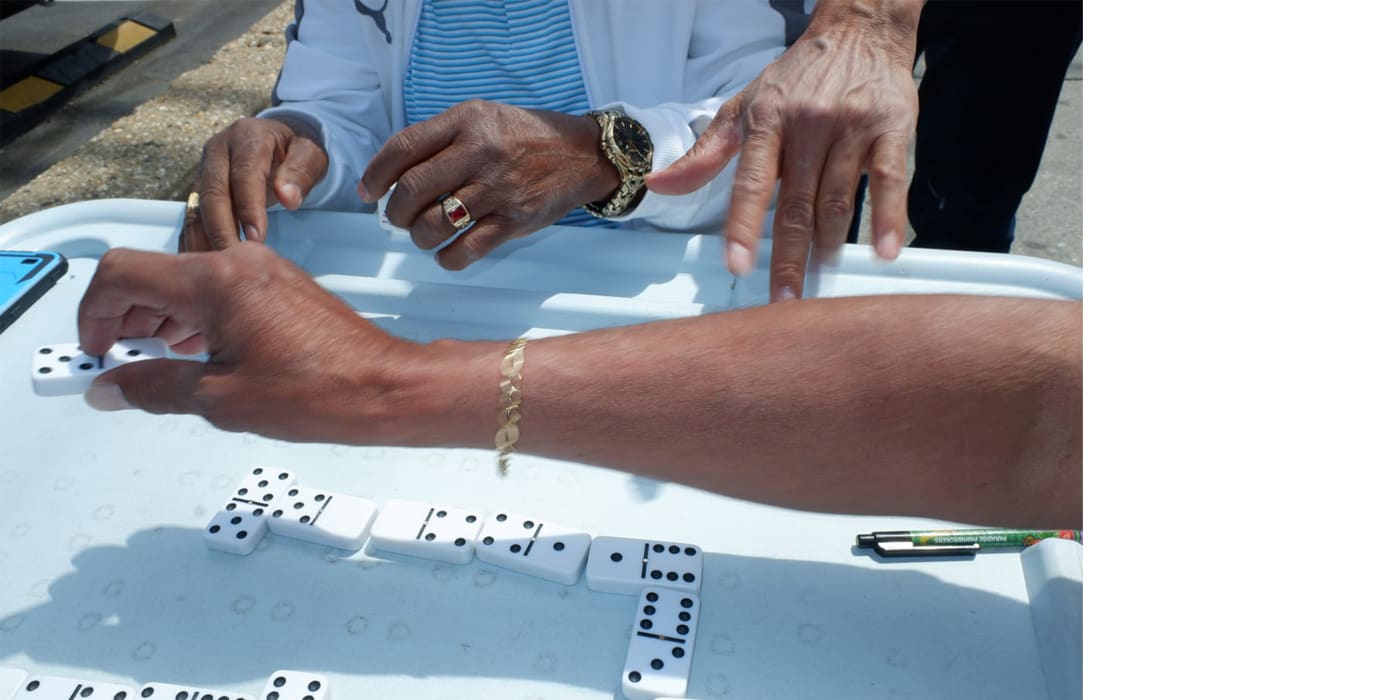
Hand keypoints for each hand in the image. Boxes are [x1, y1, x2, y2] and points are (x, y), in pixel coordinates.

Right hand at [78, 245, 439, 444]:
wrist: (387, 387)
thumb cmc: (322, 391)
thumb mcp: (221, 399)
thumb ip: (154, 388)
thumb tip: (110, 387)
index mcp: (216, 280)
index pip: (122, 273)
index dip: (93, 313)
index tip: (95, 352)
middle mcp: (239, 262)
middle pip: (151, 273)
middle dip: (124, 317)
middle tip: (119, 362)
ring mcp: (262, 270)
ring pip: (184, 280)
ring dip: (159, 318)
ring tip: (158, 364)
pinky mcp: (280, 285)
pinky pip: (218, 289)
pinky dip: (195, 317)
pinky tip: (199, 355)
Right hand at [181, 116, 328, 251]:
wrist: (280, 141)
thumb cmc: (297, 150)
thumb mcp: (311, 154)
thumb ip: (301, 173)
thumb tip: (288, 197)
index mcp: (247, 137)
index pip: (244, 174)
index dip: (248, 207)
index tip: (257, 238)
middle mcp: (219, 149)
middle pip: (212, 193)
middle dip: (221, 229)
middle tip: (234, 260)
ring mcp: (205, 168)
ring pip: (197, 206)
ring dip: (204, 238)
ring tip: (217, 267)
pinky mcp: (199, 187)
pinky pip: (192, 215)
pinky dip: (195, 239)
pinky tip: (201, 261)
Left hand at [358, 100, 618, 269]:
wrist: (581, 155)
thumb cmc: (522, 137)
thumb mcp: (481, 118)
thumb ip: (440, 138)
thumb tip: (390, 176)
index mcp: (467, 122)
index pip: (403, 148)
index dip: (376, 173)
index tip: (369, 191)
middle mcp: (481, 153)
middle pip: (413, 189)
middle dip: (395, 211)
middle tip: (398, 217)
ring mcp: (499, 189)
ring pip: (435, 224)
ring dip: (418, 237)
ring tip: (422, 234)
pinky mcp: (515, 221)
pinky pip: (466, 250)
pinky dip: (447, 258)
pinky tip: (446, 252)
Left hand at [646, 0, 920, 300]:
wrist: (860, 31)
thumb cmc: (798, 77)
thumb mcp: (745, 106)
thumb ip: (706, 153)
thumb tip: (658, 185)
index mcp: (767, 121)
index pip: (751, 181)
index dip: (743, 225)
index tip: (738, 266)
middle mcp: (808, 124)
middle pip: (796, 203)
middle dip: (789, 257)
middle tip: (785, 301)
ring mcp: (851, 127)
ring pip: (837, 199)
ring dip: (829, 245)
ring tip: (822, 279)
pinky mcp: (891, 128)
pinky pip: (888, 180)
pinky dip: (886, 218)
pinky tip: (882, 251)